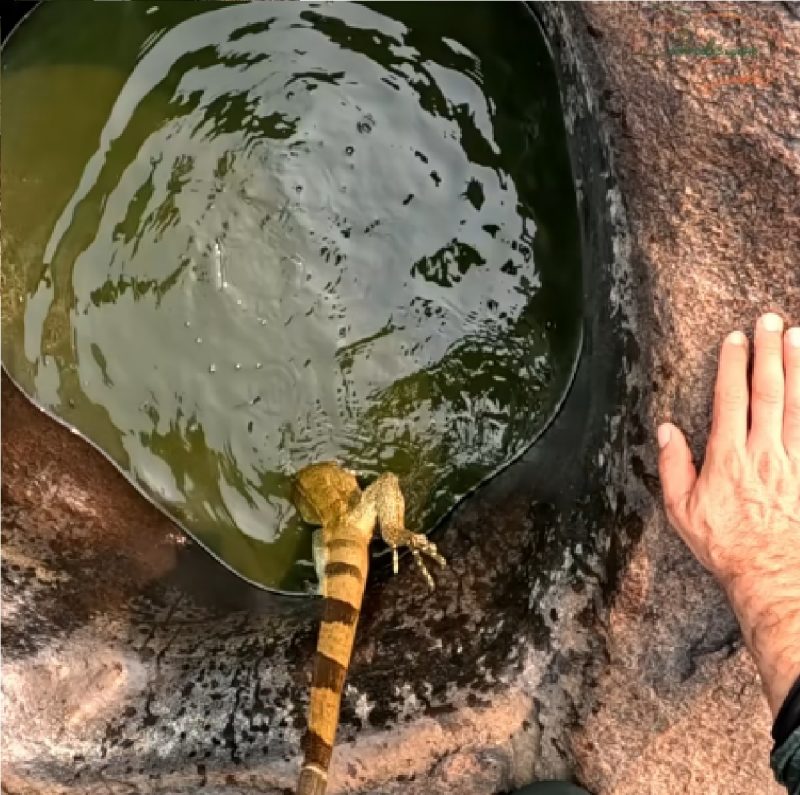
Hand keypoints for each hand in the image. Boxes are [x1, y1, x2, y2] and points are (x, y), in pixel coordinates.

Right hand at [658, 313, 799, 714]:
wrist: (773, 575)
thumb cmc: (725, 544)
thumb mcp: (681, 511)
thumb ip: (674, 467)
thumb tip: (666, 430)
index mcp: (727, 458)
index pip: (730, 400)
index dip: (733, 365)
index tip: (735, 338)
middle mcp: (762, 452)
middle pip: (767, 392)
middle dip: (769, 353)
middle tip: (771, 321)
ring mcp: (791, 461)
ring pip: (796, 404)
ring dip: (797, 368)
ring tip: (797, 337)